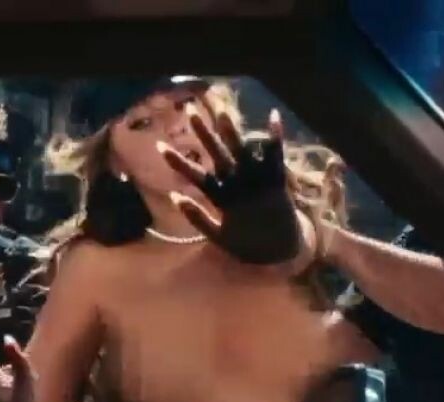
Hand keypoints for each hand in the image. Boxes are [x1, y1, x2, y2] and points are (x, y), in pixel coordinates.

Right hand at [159, 106, 301, 264]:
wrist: (284, 250)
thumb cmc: (249, 245)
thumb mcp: (219, 237)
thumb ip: (197, 217)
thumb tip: (174, 197)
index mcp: (224, 201)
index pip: (196, 177)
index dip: (177, 162)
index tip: (159, 146)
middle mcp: (239, 187)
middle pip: (218, 156)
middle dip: (204, 133)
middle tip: (191, 111)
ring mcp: (259, 182)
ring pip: (242, 151)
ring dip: (231, 129)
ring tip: (221, 109)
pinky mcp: (278, 180)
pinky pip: (275, 155)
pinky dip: (274, 135)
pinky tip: (272, 114)